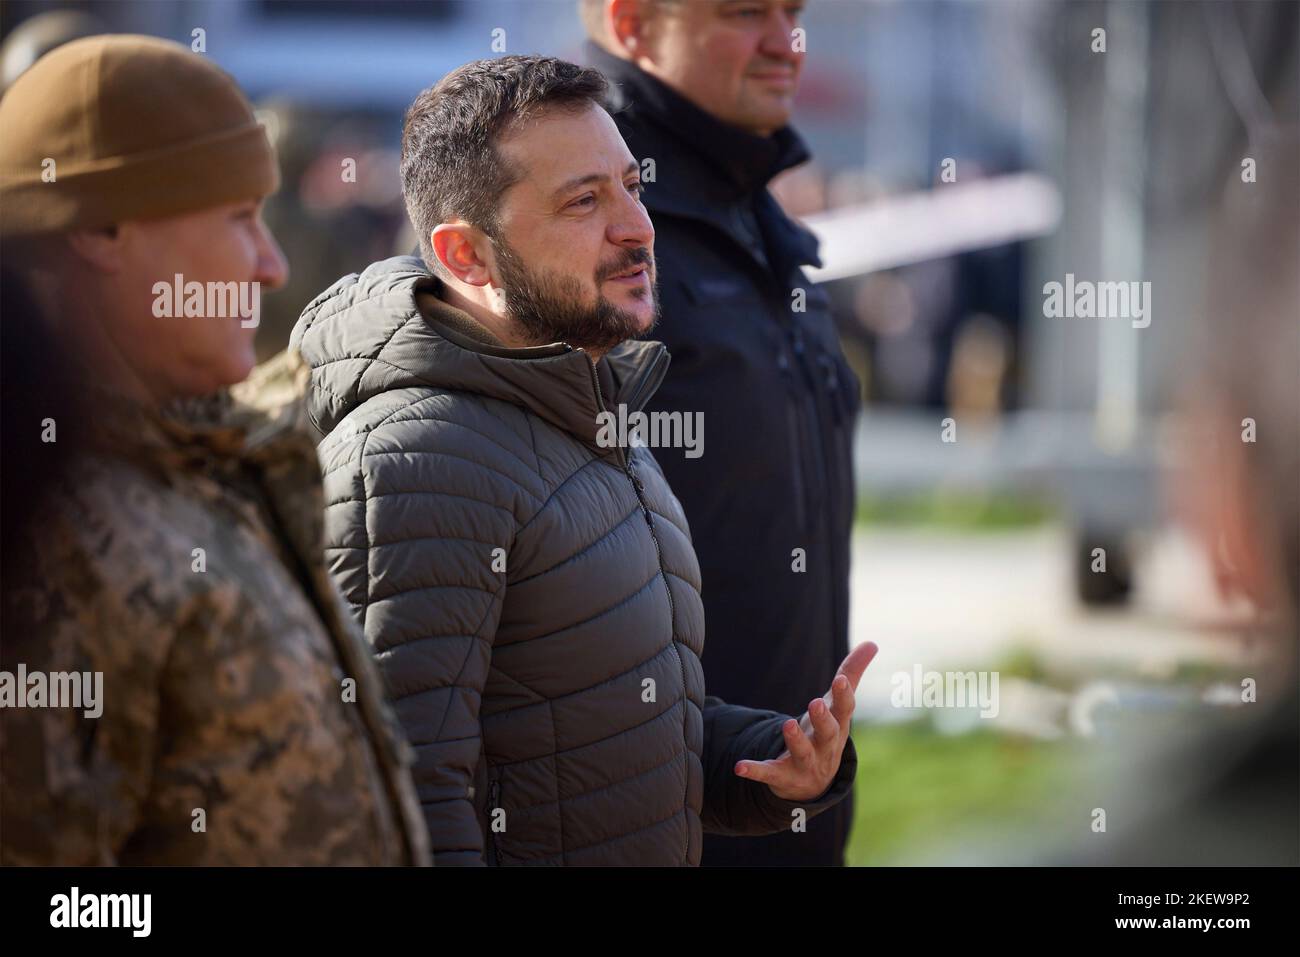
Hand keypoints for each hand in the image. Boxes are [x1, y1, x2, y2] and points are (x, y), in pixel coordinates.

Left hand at [734, 641, 878, 801]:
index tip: (840, 680)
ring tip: (787, 724)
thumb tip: (872, 643)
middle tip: (814, 704)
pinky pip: (770, 773)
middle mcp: (825, 746)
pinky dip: (756, 770)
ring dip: (795, 740)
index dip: (844, 696)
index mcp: (838, 726)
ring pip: (802, 752)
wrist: (815, 783)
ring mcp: (805, 763)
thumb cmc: (827, 733)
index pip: (845, 710)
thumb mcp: (838, 706)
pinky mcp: (783, 776)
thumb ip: (852, 674)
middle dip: (822, 720)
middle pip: (828, 734)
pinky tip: (740, 766)